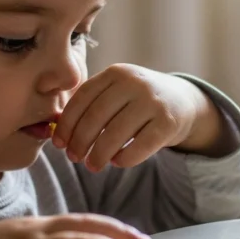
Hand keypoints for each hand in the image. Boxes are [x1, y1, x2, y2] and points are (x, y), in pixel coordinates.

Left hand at [53, 64, 227, 171]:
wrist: (182, 101)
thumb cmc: (138, 102)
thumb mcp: (117, 92)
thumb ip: (92, 105)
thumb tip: (57, 132)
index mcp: (116, 73)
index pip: (83, 98)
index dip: (67, 124)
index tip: (59, 144)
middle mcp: (134, 83)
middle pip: (96, 117)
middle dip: (80, 142)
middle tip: (74, 158)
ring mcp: (153, 102)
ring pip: (116, 134)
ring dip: (99, 154)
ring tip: (92, 165)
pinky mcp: (168, 122)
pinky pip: (140, 146)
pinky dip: (124, 158)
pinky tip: (117, 162)